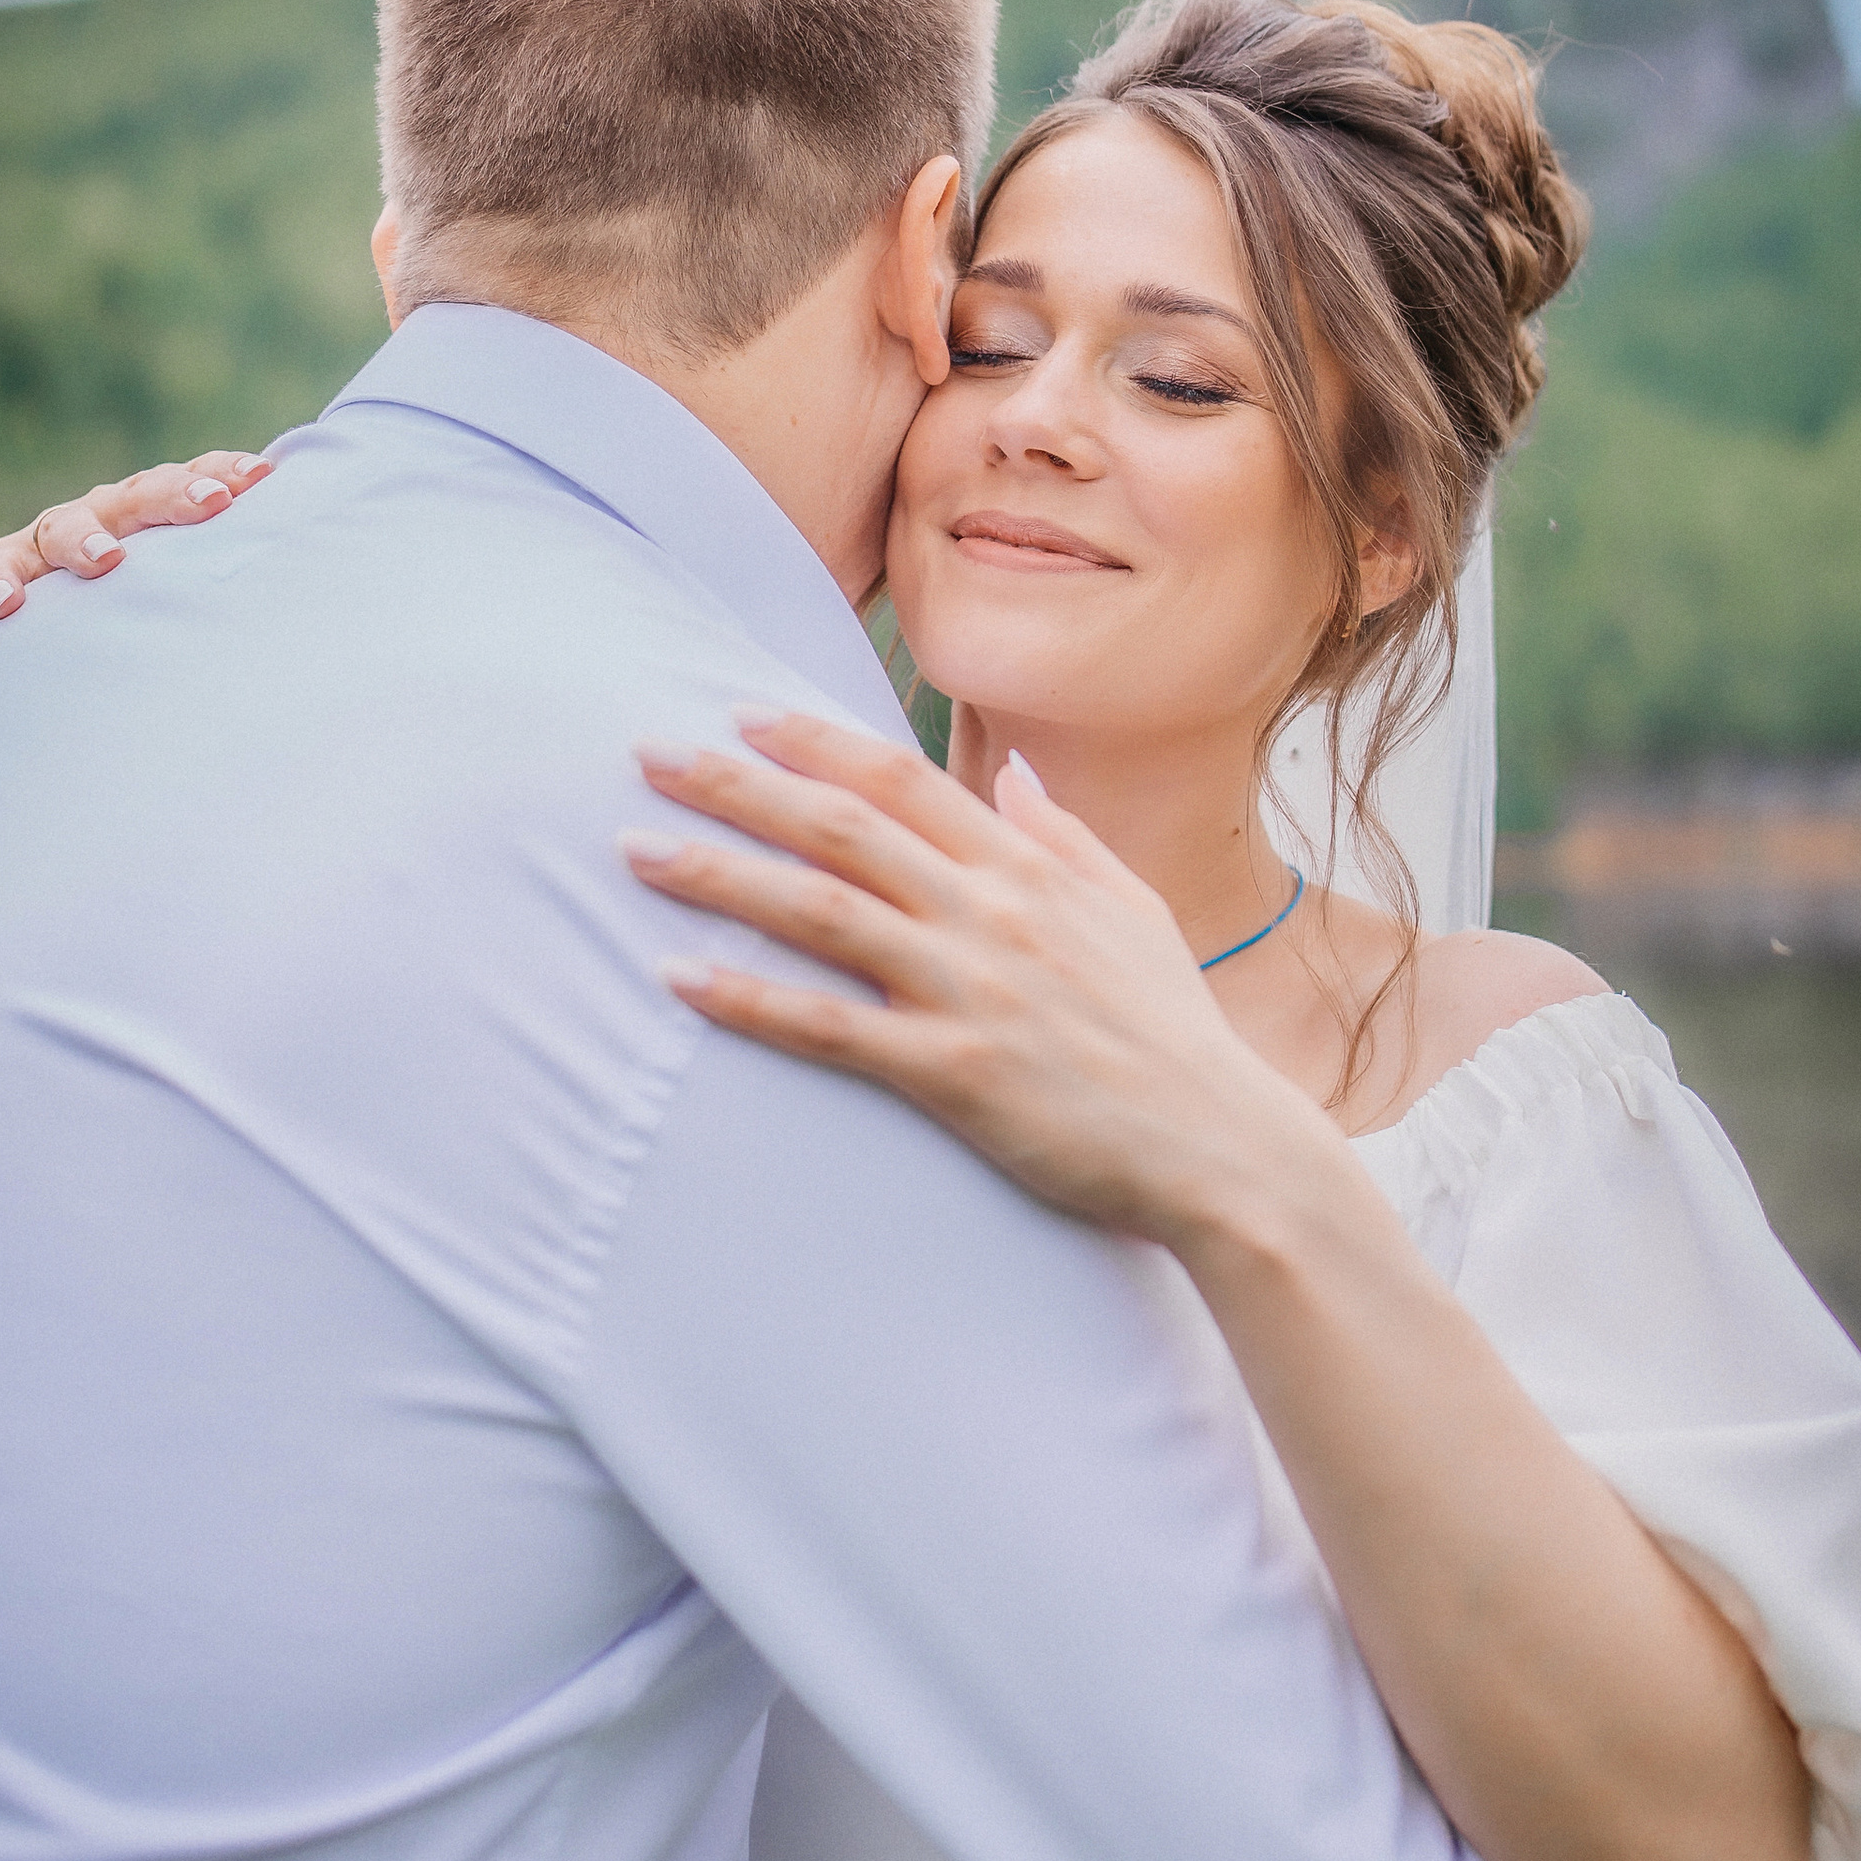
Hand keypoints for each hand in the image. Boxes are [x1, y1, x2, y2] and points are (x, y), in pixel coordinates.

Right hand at [0, 451, 271, 616]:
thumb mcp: (225, 580)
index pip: (202, 476)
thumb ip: (266, 568)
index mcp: (171, 504)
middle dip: (176, 495)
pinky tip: (4, 608)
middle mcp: (120, 511)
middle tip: (210, 506)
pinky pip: (1, 564)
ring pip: (66, 522)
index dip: (227, 472)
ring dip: (85, 539)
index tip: (260, 480)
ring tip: (106, 564)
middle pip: (144, 492)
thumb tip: (368, 575)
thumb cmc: (186, 603)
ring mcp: (65, 533)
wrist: (108, 626)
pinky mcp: (19, 565)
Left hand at [623, 711, 1322, 1248]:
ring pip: (821, 910)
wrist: (1223, 1146)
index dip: (815, 740)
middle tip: (649, 755)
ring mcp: (970, 990)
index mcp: (1030, 870)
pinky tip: (681, 977)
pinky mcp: (954, 1073)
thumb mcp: (1133, 913)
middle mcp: (992, 914)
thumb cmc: (1176, 1036)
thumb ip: (1064, 839)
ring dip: (720, 874)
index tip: (741, 714)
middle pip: (841, 825)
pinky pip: (830, 1027)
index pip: (903, 779)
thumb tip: (1013, 775)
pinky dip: (750, 999)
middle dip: (737, 784)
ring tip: (636, 851)